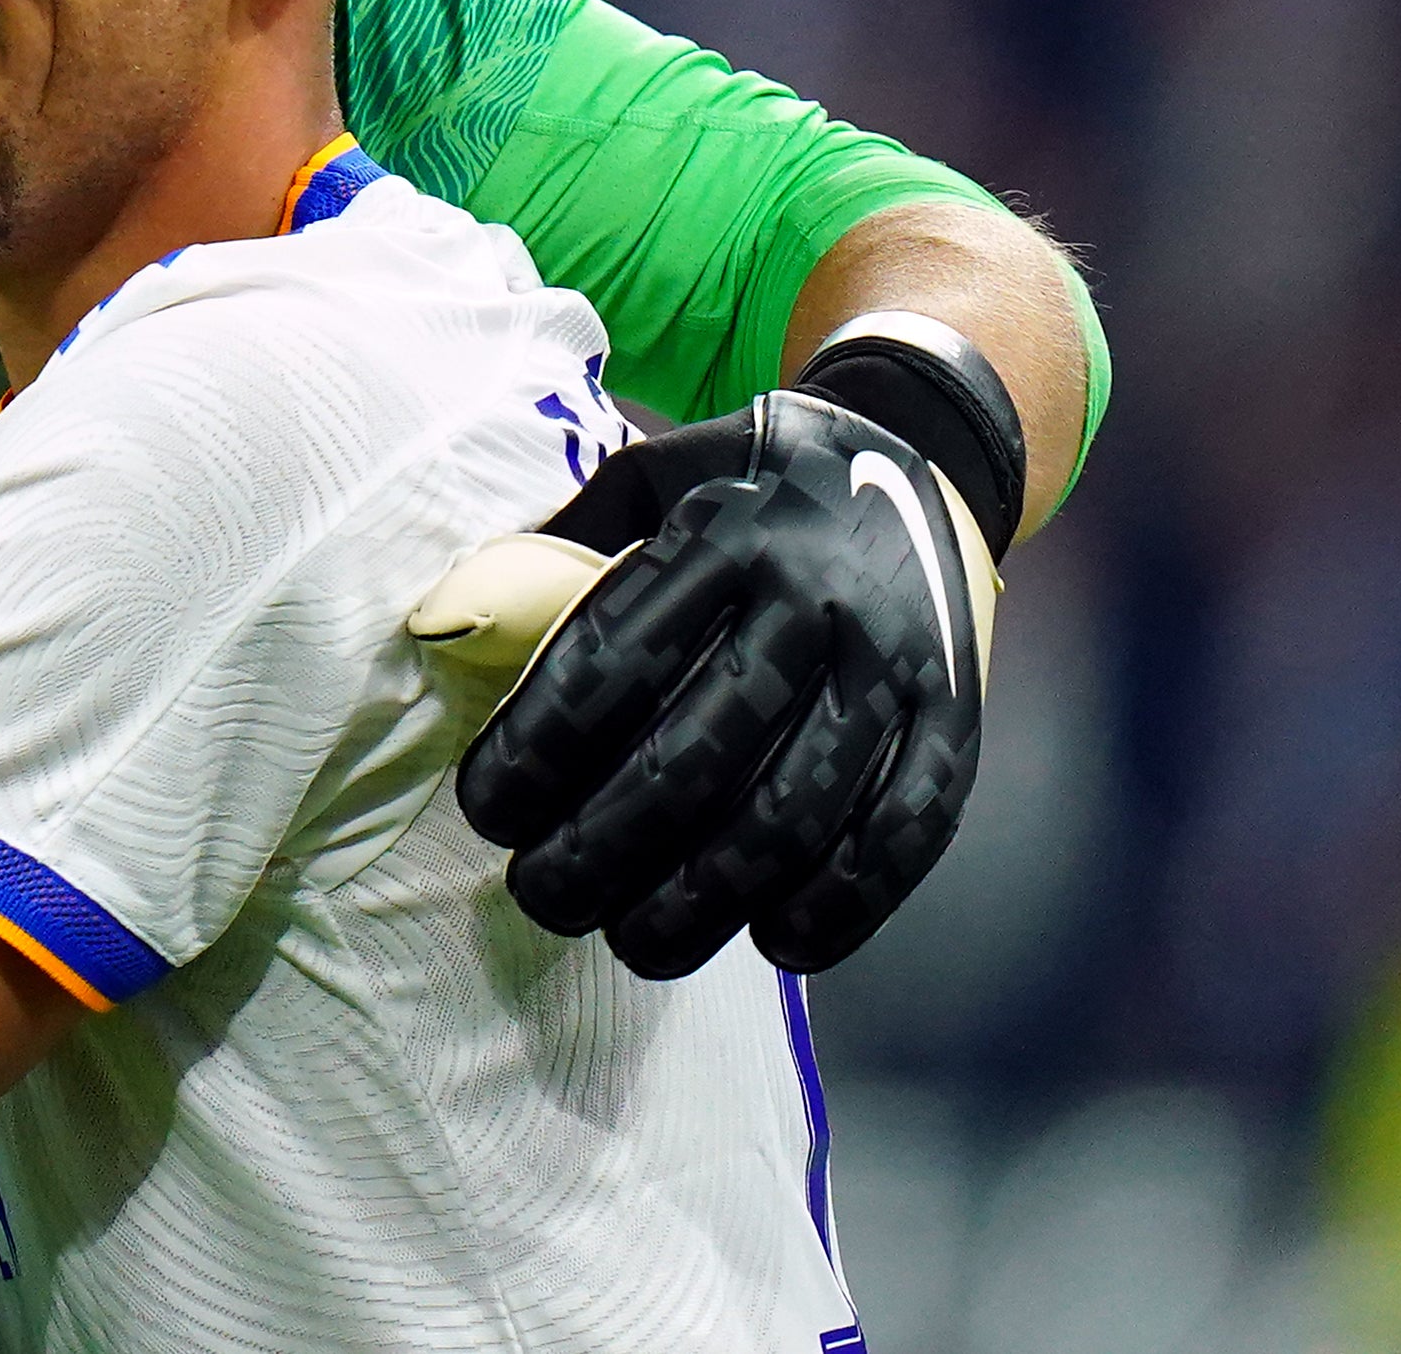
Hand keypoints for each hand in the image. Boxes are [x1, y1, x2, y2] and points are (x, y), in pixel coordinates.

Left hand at [410, 388, 997, 978]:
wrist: (921, 453)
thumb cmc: (748, 486)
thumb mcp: (653, 477)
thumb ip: (559, 545)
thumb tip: (442, 624)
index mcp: (722, 532)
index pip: (612, 660)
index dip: (539, 750)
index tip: (488, 812)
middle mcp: (814, 596)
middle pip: (697, 755)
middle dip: (605, 847)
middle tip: (542, 897)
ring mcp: (894, 662)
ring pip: (795, 811)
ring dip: (706, 899)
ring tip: (635, 942)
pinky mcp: (958, 717)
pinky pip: (905, 832)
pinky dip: (842, 904)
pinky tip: (776, 945)